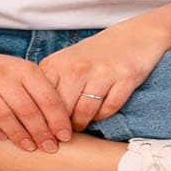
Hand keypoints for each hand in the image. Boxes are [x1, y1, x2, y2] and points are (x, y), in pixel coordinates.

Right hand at [0, 44, 71, 152]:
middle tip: (50, 148)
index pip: (46, 96)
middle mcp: (2, 74)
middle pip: (26, 108)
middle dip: (41, 132)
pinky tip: (2, 138)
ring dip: (18, 134)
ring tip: (29, 147)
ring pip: (3, 114)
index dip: (57, 119)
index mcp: (22, 68)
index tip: (65, 136)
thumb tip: (60, 122)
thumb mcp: (19, 71)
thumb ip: (37, 90)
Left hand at [38, 21, 170, 131]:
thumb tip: (37, 120)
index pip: (42, 101)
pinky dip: (103, 115)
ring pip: (84, 113)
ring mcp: (101, 71)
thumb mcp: (64, 64)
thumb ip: (50, 87)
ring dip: (83, 123)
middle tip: (65, 133)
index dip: (43, 121)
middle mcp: (76, 66)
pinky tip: (101, 110)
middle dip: (63, 127)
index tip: (46, 133)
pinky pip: (108, 109)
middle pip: (62, 111)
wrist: (133, 36)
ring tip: (82, 122)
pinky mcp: (124, 77)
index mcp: (56, 63)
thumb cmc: (93, 56)